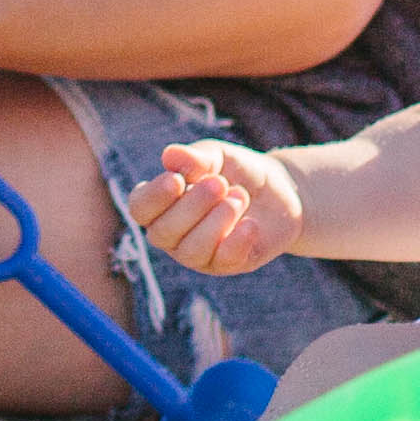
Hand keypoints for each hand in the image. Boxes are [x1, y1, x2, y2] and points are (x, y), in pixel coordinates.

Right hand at [128, 137, 304, 268]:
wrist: (279, 191)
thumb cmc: (236, 170)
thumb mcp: (218, 156)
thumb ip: (195, 158)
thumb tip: (169, 156)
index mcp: (162, 204)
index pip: (140, 208)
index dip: (153, 198)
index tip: (176, 179)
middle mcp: (173, 234)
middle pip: (163, 233)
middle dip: (192, 206)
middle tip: (220, 183)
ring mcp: (198, 254)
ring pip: (191, 251)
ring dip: (215, 223)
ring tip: (239, 198)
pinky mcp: (227, 265)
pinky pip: (223, 262)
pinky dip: (236, 242)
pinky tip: (251, 224)